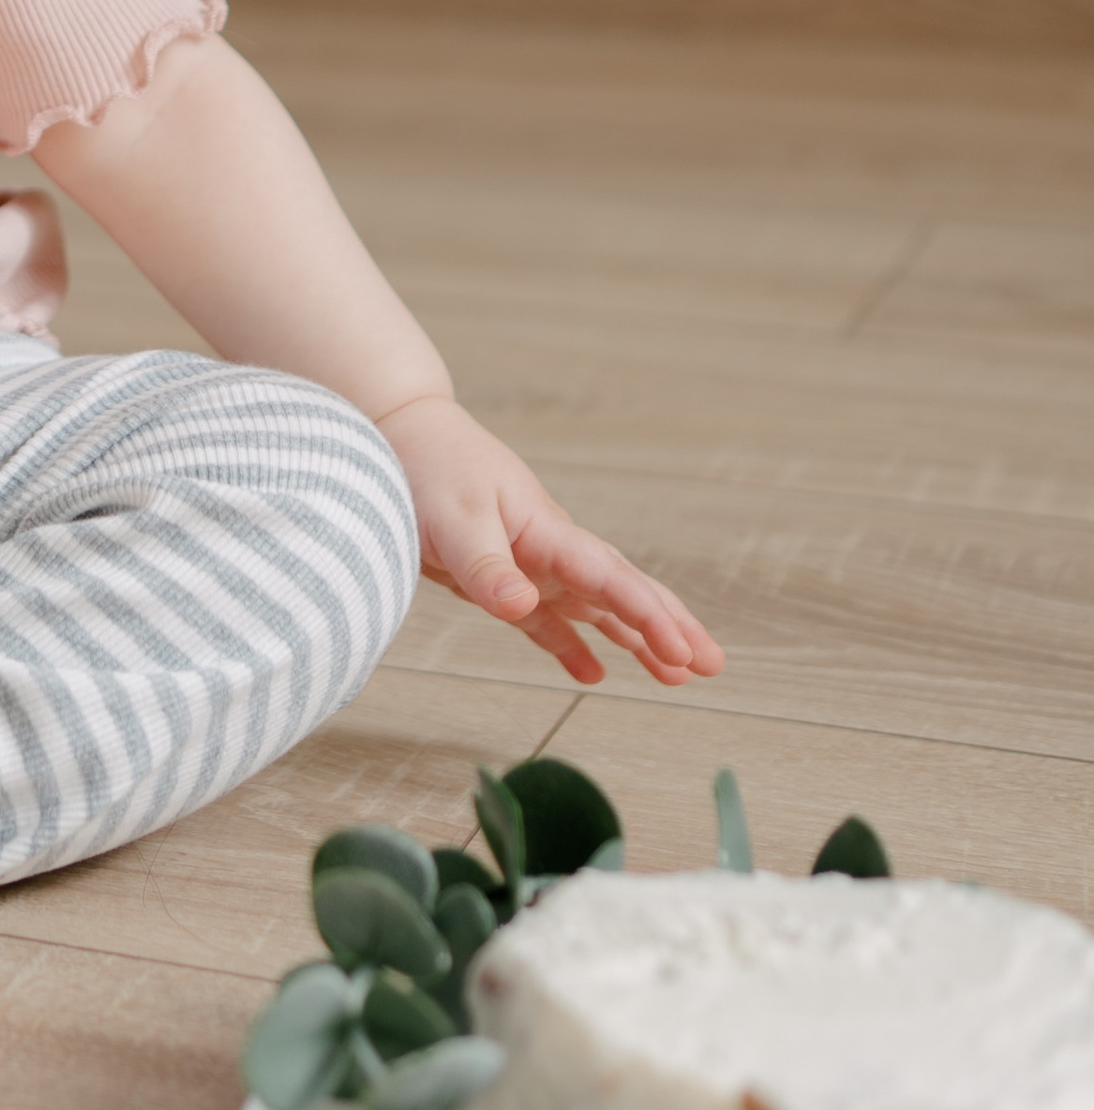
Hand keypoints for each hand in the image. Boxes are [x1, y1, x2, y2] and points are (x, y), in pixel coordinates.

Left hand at [377, 393, 723, 689]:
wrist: (398, 434)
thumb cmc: (427, 466)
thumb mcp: (452, 519)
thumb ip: (486, 567)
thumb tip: (523, 608)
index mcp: (546, 531)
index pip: (612, 578)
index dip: (651, 617)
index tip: (686, 652)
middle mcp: (548, 548)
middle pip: (621, 591)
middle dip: (667, 626)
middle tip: (711, 664)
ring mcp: (529, 562)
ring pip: (596, 607)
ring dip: (635, 638)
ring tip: (675, 675)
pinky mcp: (501, 577)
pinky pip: (547, 619)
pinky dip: (572, 644)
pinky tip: (593, 673)